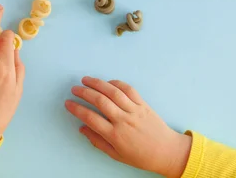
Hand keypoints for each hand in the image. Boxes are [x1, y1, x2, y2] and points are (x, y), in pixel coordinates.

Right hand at [65, 77, 191, 177]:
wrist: (167, 152)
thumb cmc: (141, 156)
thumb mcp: (116, 155)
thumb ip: (97, 142)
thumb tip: (82, 129)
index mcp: (115, 135)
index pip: (91, 118)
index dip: (77, 109)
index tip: (68, 103)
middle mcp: (124, 120)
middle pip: (100, 101)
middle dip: (84, 93)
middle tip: (74, 89)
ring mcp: (134, 110)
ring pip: (113, 92)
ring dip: (98, 83)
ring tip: (86, 79)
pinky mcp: (143, 104)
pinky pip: (128, 89)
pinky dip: (116, 83)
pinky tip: (107, 82)